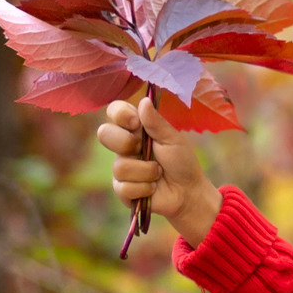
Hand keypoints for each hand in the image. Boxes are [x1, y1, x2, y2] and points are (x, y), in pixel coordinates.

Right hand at [95, 98, 221, 250]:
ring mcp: (121, 167)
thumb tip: (144, 100)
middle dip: (126, 142)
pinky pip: (123, 187)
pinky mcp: (122, 189)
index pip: (115, 111)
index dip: (120, 114)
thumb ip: (157, 122)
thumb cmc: (182, 162)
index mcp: (136, 129)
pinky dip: (144, 188)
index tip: (135, 123)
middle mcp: (124, 145)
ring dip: (147, 172)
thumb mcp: (173, 139)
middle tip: (144, 149)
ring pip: (119, 166)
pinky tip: (153, 188)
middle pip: (104, 134)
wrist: (187, 192)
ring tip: (158, 173)